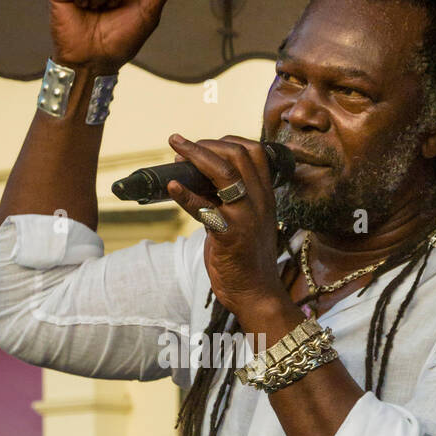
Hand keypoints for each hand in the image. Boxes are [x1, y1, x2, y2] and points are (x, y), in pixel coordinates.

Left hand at [165, 134, 296, 327]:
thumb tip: (197, 180)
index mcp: (264, 195)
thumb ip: (228, 200)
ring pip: (223, 173)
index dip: (226, 141)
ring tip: (174, 152)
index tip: (202, 145)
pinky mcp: (230, 235)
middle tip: (180, 147)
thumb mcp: (246, 221)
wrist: (256, 294)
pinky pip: (205, 208)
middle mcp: (259, 201)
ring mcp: (247, 216)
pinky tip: (171, 186)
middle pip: (237, 154)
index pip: (253, 151)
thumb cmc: (246, 259)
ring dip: (194, 156)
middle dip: (205, 144)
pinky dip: (185, 195)